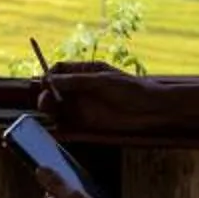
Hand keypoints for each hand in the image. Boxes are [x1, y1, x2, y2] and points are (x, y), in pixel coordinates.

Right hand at [38, 61, 156, 136]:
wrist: (153, 109)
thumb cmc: (131, 89)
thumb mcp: (102, 81)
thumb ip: (76, 81)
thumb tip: (49, 79)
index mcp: (84, 72)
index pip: (59, 70)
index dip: (49, 76)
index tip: (45, 83)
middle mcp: (80, 88)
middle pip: (54, 90)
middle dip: (46, 94)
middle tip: (46, 101)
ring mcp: (83, 105)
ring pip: (58, 107)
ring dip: (50, 110)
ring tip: (50, 112)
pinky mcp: (87, 123)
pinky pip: (67, 124)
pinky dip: (58, 126)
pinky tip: (56, 127)